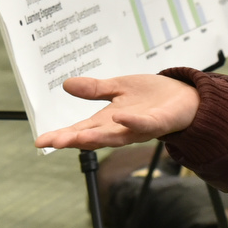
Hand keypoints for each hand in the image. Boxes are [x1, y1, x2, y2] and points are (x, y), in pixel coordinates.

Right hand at [33, 73, 200, 151]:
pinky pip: (144, 125)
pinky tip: (119, 117)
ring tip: (78, 136)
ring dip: (97, 137)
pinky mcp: (158, 123)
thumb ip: (94, 89)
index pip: (80, 129)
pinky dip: (131, 123)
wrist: (186, 98)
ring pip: (115, 136)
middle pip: (93, 137)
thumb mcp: (118, 87)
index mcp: (108, 121)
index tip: (40, 141)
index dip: (61, 135)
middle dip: (74, 139)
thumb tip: (66, 84)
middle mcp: (121, 128)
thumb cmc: (153, 96)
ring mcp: (139, 128)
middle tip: (55, 142)